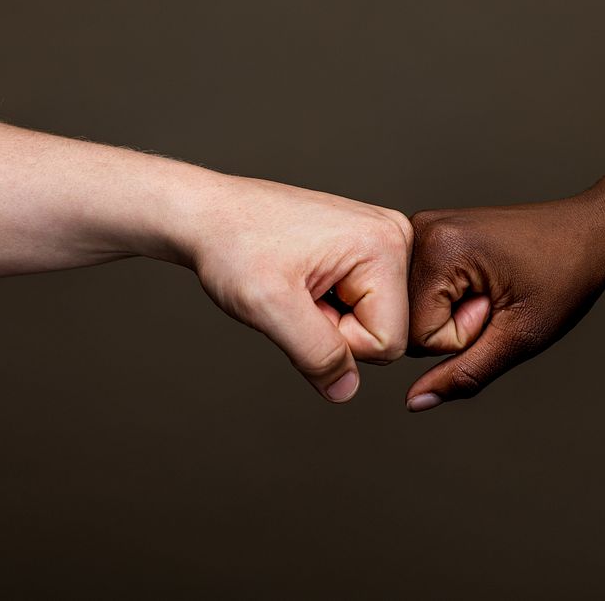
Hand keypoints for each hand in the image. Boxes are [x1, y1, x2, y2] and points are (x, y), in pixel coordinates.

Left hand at [175, 175, 412, 402]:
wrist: (208, 213)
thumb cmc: (233, 244)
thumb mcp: (270, 306)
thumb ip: (315, 354)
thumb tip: (346, 391)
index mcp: (386, 245)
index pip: (388, 341)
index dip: (338, 342)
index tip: (300, 304)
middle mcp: (395, 237)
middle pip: (387, 331)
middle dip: (337, 329)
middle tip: (297, 294)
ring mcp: (382, 240)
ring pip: (374, 320)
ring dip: (332, 318)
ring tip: (299, 284)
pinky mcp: (366, 246)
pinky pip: (363, 303)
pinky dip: (331, 303)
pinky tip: (305, 278)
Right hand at [405, 194, 604, 411]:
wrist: (590, 232)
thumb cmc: (566, 276)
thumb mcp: (519, 337)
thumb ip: (464, 373)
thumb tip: (415, 402)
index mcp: (438, 248)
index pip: (415, 336)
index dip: (463, 338)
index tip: (499, 308)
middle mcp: (419, 230)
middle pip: (408, 320)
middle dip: (454, 326)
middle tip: (498, 299)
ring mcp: (421, 229)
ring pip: (413, 309)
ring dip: (453, 313)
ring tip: (494, 289)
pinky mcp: (430, 235)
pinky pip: (422, 292)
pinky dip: (452, 299)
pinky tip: (484, 282)